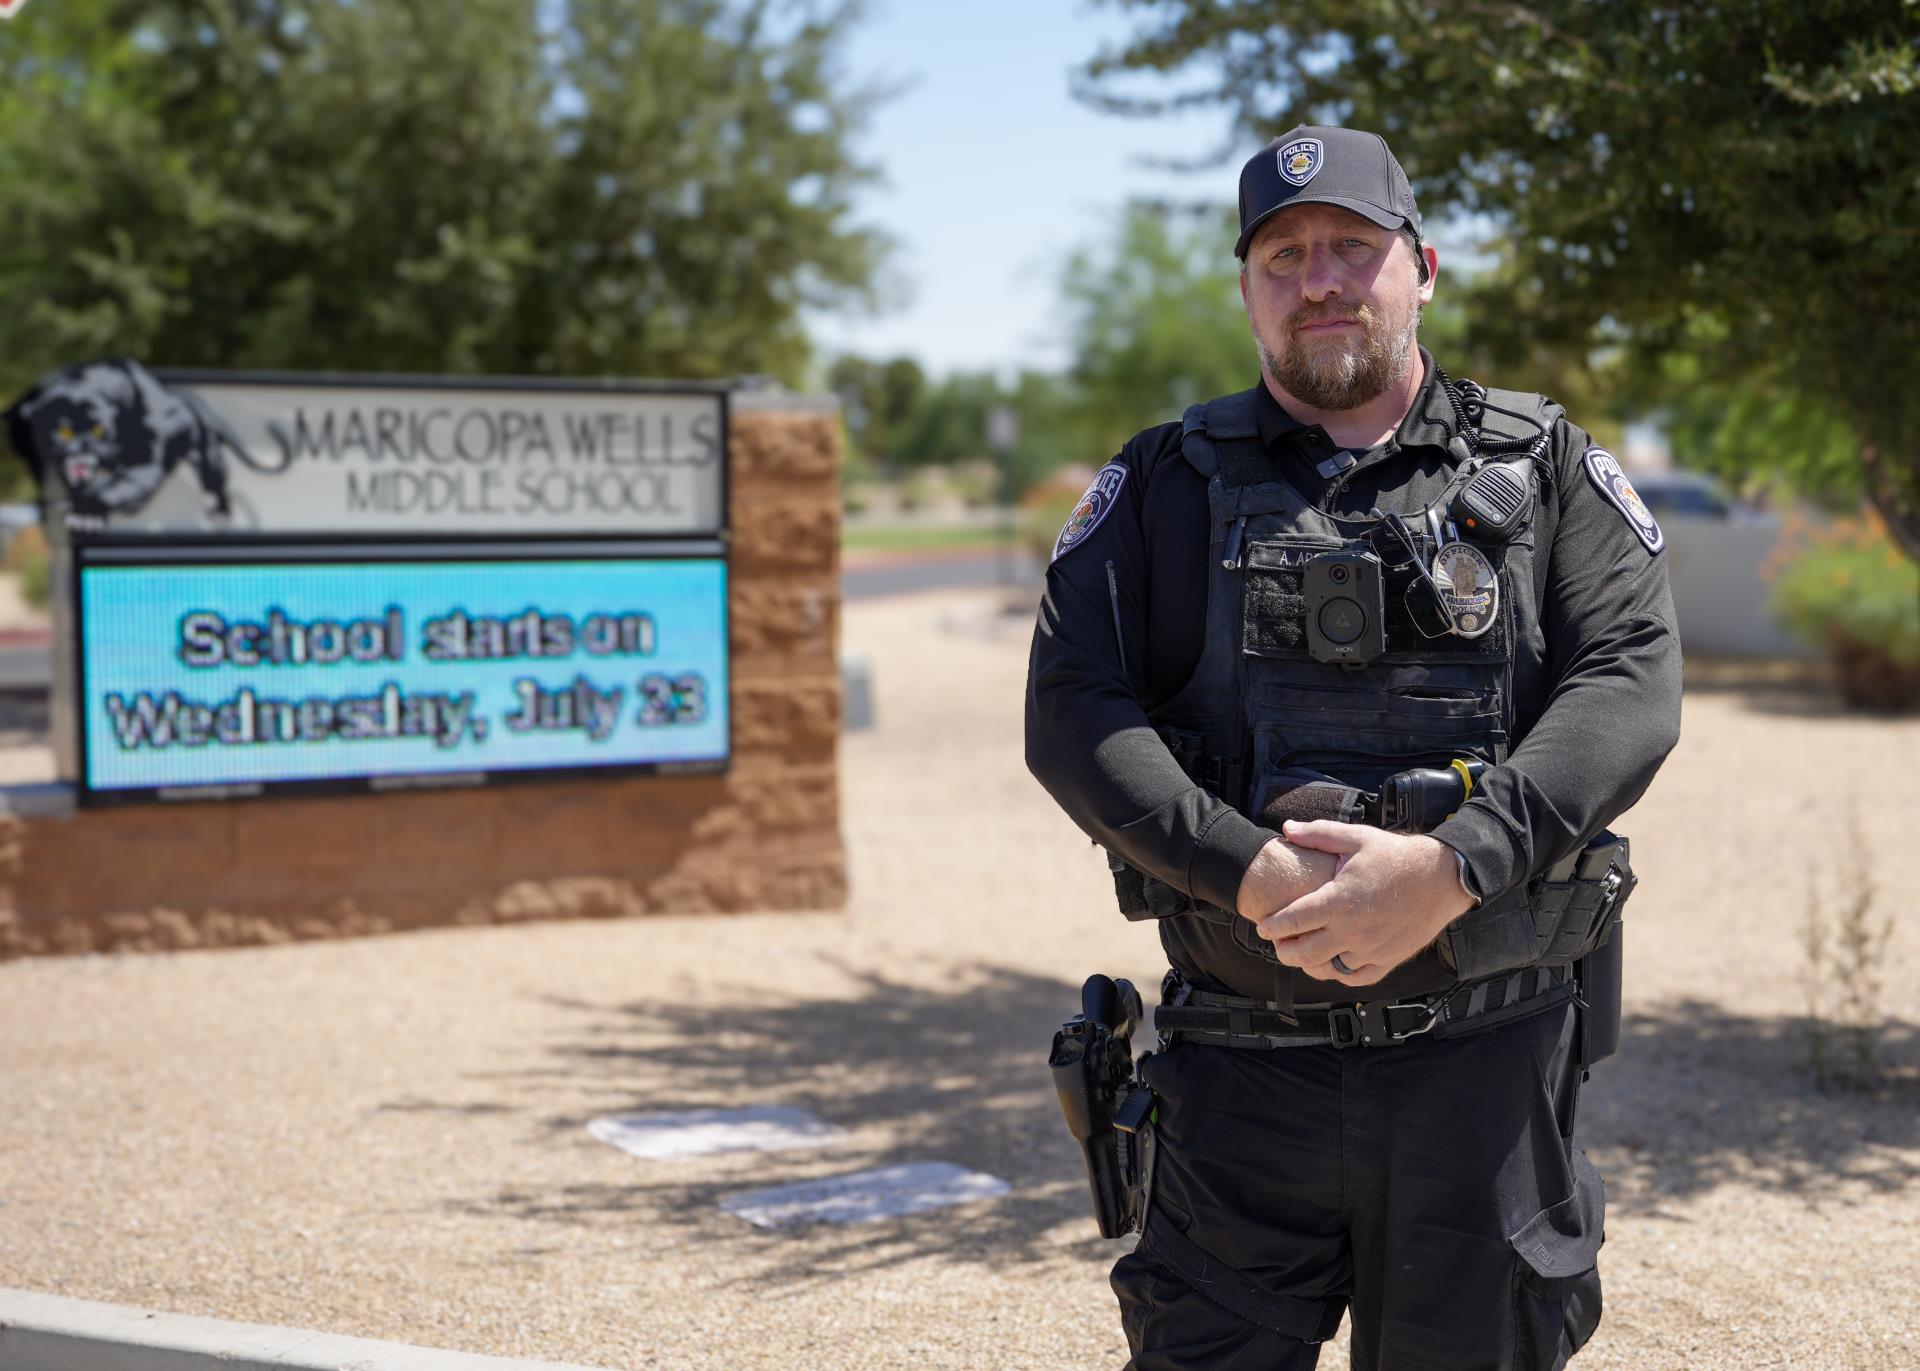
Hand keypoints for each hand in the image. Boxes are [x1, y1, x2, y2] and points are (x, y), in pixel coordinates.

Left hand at [1251, 821, 1474, 986]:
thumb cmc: (1397, 857)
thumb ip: (1319, 834)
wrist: (1441, 878)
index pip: (1293, 920)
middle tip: (1278, 944)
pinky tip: (1333, 964)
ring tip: (1301, 954)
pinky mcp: (1388, 959)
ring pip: (1328, 969)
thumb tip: (1287, 829)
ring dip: (1309, 964)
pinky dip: (1340, 974)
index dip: (1273, 926)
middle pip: (1304, 953)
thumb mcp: (1356, 837)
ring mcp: (1370, 948)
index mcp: (1339, 900)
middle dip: (1285, 951)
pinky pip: (1356, 977)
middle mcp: (1352, 929)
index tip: (1263, 927)